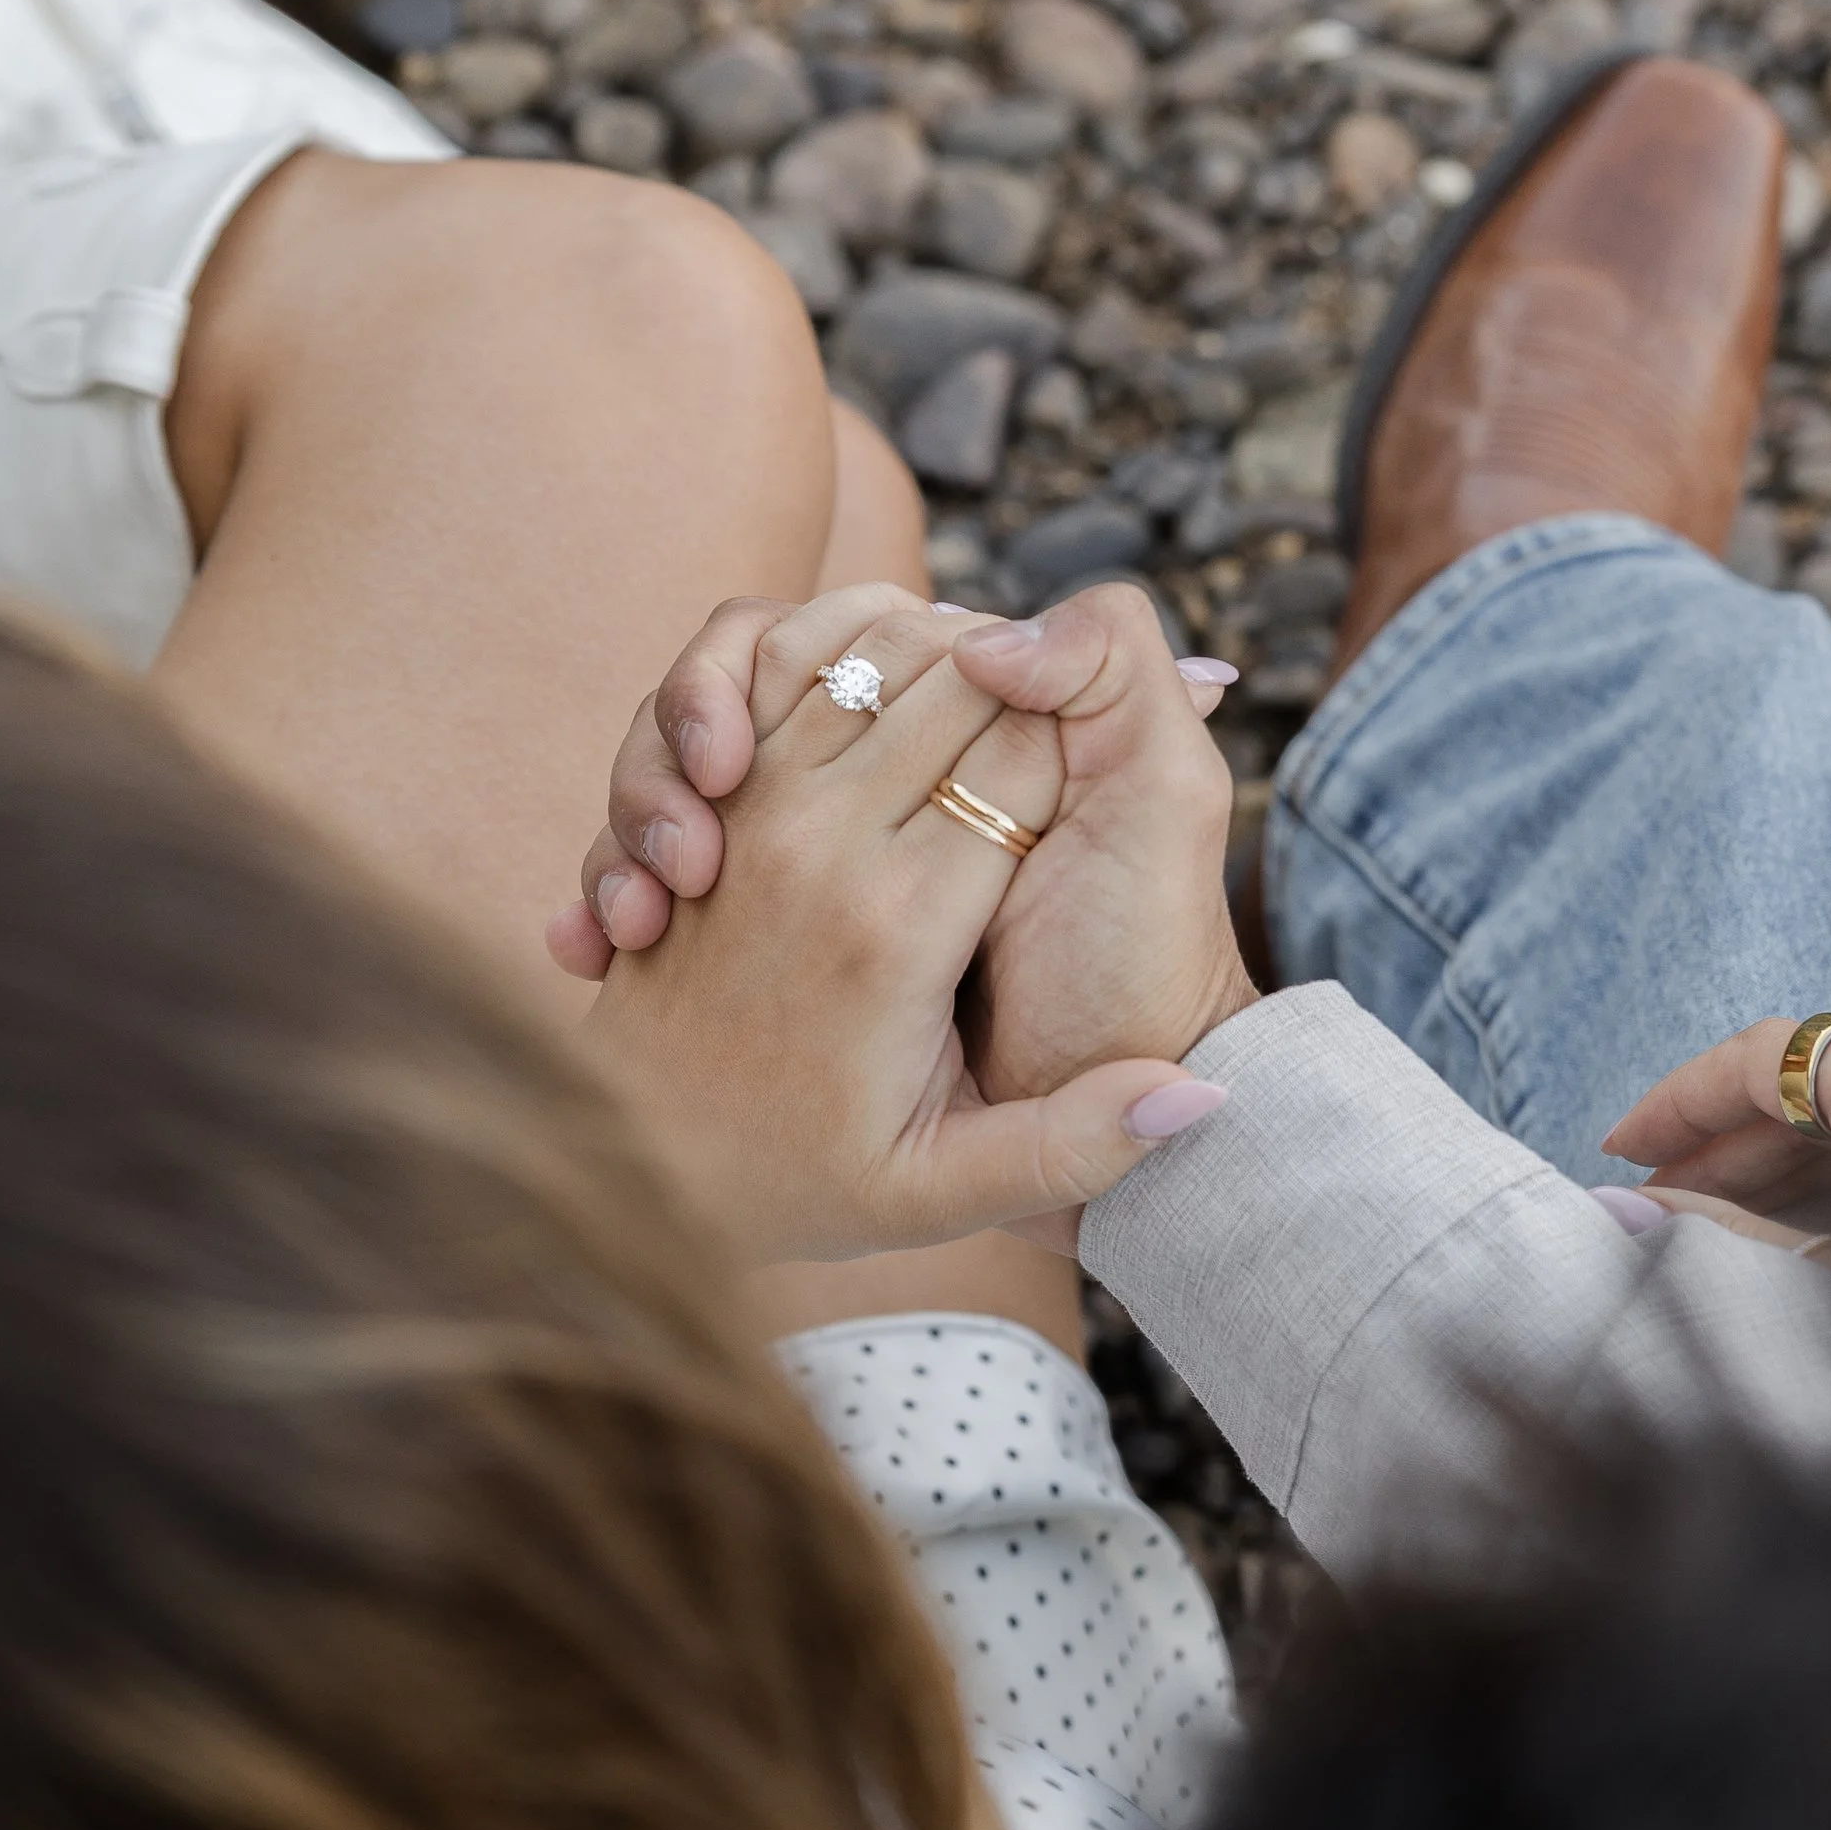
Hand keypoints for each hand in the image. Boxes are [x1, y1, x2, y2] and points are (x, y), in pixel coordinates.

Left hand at [583, 590, 1225, 1266]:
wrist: (625, 1163)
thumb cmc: (796, 1184)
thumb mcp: (940, 1195)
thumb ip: (1076, 1144)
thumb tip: (1204, 1093)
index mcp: (898, 930)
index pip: (1026, 754)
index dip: (1085, 732)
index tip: (1112, 750)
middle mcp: (818, 846)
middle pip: (950, 679)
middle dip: (1021, 672)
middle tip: (1067, 695)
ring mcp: (747, 806)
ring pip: (861, 647)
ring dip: (934, 641)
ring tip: (989, 676)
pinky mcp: (704, 791)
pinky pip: (763, 654)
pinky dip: (826, 635)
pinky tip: (881, 670)